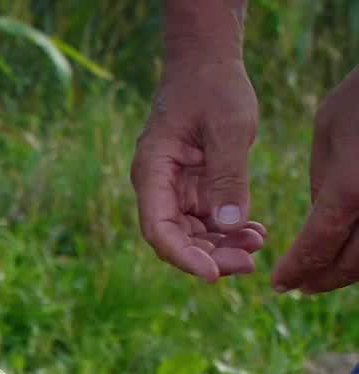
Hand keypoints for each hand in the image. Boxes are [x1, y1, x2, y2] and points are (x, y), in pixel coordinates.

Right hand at [131, 57, 266, 281]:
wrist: (204, 63)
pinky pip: (205, 219)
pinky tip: (253, 231)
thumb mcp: (228, 128)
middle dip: (209, 256)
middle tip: (249, 263)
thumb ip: (227, 176)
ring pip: (190, 233)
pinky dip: (227, 229)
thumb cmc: (212, 88)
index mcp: (152, 171)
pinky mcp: (191, 186)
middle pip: (174, 238)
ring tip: (257, 243)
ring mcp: (173, 188)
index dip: (182, 256)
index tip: (213, 274)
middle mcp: (156, 186)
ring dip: (221, 246)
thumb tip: (228, 225)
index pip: (158, 228)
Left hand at [271, 67, 358, 293]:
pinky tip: (351, 252)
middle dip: (325, 279)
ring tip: (324, 274)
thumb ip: (323, 183)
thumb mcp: (329, 135)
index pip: (319, 246)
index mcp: (351, 189)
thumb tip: (318, 223)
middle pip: (354, 263)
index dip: (297, 269)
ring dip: (350, 271)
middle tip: (303, 285)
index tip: (279, 282)